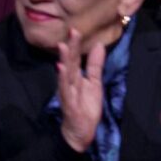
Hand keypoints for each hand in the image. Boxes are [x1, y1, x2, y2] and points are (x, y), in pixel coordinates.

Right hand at [56, 28, 104, 152]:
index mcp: (76, 77)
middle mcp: (70, 82)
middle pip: (71, 63)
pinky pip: (66, 91)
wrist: (80, 131)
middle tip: (72, 32)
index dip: (76, 45)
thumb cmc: (85, 106)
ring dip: (65, 61)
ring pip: (66, 75)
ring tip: (64, 47)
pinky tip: (61, 70)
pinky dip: (63, 80)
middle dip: (71, 48)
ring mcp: (68, 93)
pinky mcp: (69, 104)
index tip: (75, 29)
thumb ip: (95, 65)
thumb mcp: (94, 83)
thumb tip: (99, 45)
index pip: (76, 58)